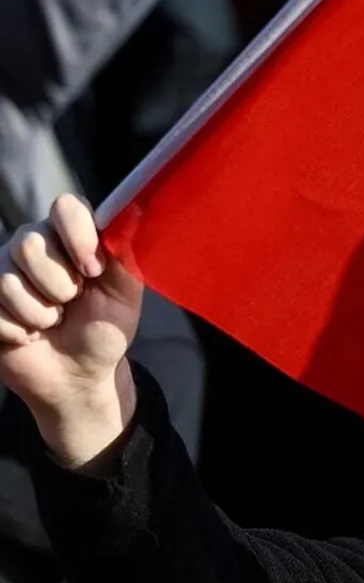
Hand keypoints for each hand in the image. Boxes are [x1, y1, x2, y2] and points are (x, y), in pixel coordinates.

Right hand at [0, 194, 142, 466]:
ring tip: (53, 320)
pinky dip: (20, 331)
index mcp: (72, 236)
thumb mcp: (125, 296)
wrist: (78, 375)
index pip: (65, 206)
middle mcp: (35, 244)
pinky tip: (30, 334)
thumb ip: (125, 257)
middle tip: (72, 303)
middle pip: (29, 244)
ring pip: (8, 280)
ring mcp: (4, 270)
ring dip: (41, 314)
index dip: (78, 238)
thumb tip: (132, 215)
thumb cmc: (104, 330)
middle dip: (60, 286)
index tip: (93, 270)